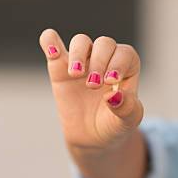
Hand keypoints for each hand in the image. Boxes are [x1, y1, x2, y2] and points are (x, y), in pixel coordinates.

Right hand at [39, 28, 143, 151]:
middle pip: (104, 44)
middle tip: (93, 86)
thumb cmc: (115, 123)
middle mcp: (106, 59)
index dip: (119, 64)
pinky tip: (52, 51)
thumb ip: (126, 108)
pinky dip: (50, 42)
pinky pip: (52, 45)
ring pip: (81, 41)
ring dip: (78, 54)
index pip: (126, 54)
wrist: (93, 136)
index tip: (110, 81)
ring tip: (75, 74)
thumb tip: (114, 96)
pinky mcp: (59, 67)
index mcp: (127, 68)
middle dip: (99, 61)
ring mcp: (83, 62)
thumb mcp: (127, 121)